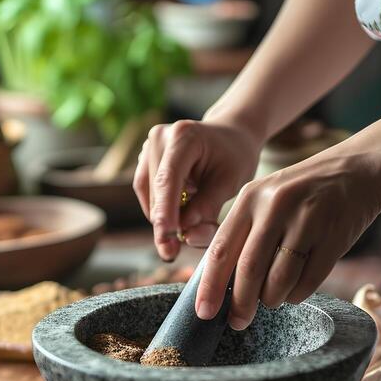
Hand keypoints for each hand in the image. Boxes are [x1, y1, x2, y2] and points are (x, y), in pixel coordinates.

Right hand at [133, 118, 260, 261]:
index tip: (168, 245)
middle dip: (171, 225)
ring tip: (193, 222)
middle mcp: (159, 138)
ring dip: (167, 219)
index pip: (168, 180)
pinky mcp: (144, 161)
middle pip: (156, 194)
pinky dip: (164, 210)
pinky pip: (148, 195)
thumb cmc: (235, 157)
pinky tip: (182, 211)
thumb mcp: (231, 182)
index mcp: (184, 136)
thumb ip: (208, 208)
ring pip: (149, 199)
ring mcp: (148, 148)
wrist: (231, 135)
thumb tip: (186, 236)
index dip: (166, 215)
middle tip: (192, 243)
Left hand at [195, 144, 380, 329]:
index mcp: (250, 197)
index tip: (203, 313)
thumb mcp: (266, 199)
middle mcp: (276, 206)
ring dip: (271, 299)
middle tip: (237, 322)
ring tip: (271, 300)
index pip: (221, 250)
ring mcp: (307, 220)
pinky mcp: (334, 236)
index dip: (209, 286)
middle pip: (249, 269)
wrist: (358, 169)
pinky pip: (309, 281)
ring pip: (279, 280)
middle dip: (240, 304)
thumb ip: (243, 233)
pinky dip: (297, 294)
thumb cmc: (302, 192)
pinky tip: (294, 291)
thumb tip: (219, 284)